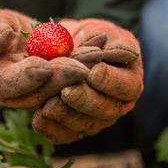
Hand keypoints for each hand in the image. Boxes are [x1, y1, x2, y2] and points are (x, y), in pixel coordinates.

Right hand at [0, 10, 88, 108]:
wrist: (7, 37)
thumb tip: (0, 39)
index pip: (10, 84)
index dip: (27, 77)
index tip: (44, 67)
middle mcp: (20, 93)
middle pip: (43, 90)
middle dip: (63, 78)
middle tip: (82, 67)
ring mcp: (42, 89)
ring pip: (63, 84)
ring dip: (82, 68)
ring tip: (97, 53)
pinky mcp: (60, 81)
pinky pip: (75, 71)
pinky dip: (88, 56)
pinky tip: (101, 41)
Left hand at [32, 19, 143, 143]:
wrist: (68, 49)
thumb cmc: (92, 37)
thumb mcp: (106, 33)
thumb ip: (113, 44)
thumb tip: (115, 52)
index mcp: (129, 81)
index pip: (127, 87)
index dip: (111, 81)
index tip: (93, 71)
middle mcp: (116, 105)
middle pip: (106, 110)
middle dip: (85, 100)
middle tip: (67, 91)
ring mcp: (95, 119)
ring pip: (85, 125)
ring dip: (66, 116)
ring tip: (49, 106)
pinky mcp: (73, 128)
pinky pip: (64, 134)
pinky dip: (50, 129)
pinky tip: (38, 119)